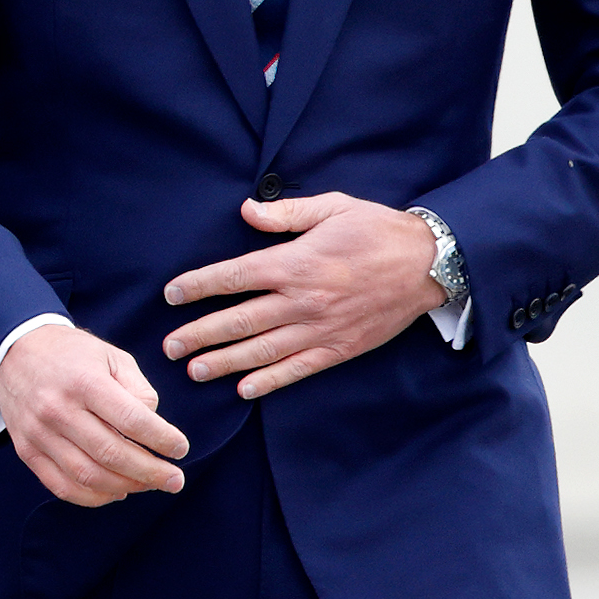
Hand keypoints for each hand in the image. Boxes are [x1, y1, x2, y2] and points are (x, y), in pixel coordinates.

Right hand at [0, 322, 189, 506]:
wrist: (13, 352)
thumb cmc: (71, 355)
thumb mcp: (112, 357)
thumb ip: (138, 390)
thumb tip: (154, 428)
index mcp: (85, 382)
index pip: (131, 420)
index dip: (162, 439)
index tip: (180, 448)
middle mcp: (59, 409)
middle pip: (112, 454)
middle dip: (151, 472)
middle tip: (174, 480)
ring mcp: (39, 433)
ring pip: (88, 475)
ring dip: (126, 486)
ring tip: (148, 485)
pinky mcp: (27, 451)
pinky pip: (61, 486)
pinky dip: (93, 497)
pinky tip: (116, 492)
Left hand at [162, 192, 443, 396]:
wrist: (430, 263)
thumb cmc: (378, 231)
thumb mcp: (333, 208)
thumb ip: (286, 214)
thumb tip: (245, 211)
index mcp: (296, 263)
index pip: (234, 276)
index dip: (198, 285)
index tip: (171, 294)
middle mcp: (302, 299)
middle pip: (239, 320)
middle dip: (199, 333)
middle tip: (168, 347)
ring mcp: (320, 328)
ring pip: (262, 350)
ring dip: (224, 362)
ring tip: (194, 371)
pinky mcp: (339, 348)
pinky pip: (297, 369)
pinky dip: (269, 381)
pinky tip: (244, 390)